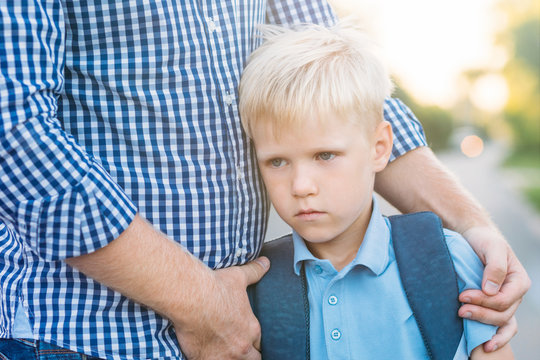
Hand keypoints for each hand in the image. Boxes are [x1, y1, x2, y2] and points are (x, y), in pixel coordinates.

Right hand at [174, 257, 269, 359]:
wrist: (192, 297)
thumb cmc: (215, 287)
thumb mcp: (239, 277)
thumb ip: (254, 272)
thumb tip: (265, 262)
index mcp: (251, 328)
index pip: (260, 343)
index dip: (255, 342)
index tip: (248, 339)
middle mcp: (241, 346)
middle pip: (253, 359)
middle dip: (248, 355)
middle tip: (239, 349)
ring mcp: (224, 357)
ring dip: (232, 359)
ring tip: (225, 354)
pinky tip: (206, 355)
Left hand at [458, 226, 529, 351]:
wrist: (475, 238)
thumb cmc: (484, 241)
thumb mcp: (491, 247)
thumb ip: (494, 267)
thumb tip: (491, 290)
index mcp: (519, 281)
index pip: (503, 299)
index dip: (483, 301)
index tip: (462, 296)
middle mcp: (515, 294)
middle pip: (502, 314)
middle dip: (481, 313)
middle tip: (459, 309)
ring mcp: (507, 302)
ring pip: (501, 322)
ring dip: (483, 324)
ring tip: (463, 318)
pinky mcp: (495, 306)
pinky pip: (501, 327)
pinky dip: (496, 337)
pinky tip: (485, 345)